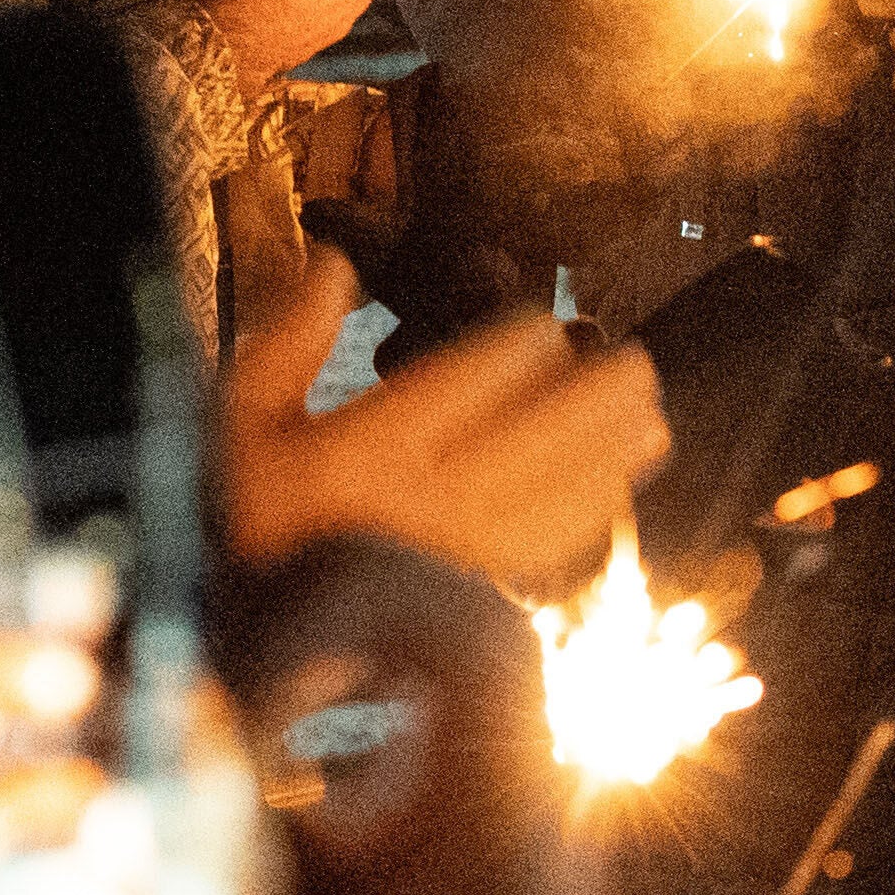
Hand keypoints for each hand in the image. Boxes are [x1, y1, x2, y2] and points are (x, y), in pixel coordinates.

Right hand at [218, 244, 668, 597]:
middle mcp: (416, 505)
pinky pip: (545, 551)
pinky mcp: (467, 599)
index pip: (460, 387)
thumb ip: (288, 339)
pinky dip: (589, 515)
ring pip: (553, 498)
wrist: (245, 632)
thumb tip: (333, 263)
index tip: (545, 324)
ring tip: (652, 418)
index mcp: (358, 452)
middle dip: (593, 400)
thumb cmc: (246, 511)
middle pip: (530, 442)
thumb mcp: (242, 418)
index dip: (516, 351)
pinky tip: (617, 486)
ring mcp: (450, 558)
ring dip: (610, 456)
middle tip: (636, 364)